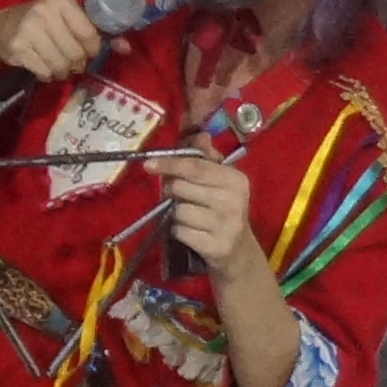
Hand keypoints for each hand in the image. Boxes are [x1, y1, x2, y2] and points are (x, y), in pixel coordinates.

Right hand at [0, 0, 104, 85]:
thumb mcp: (69, 19)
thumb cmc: (44, 22)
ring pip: (60, 64)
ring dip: (63, 71)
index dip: (92, 48)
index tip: (87, 50)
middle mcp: (43, 11)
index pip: (88, 34)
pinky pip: (44, 71)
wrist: (1, 27)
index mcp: (60, 0)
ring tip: (58, 66)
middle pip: (75, 53)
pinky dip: (47, 75)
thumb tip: (126, 48)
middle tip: (71, 61)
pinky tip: (43, 67)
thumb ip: (98, 31)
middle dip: (77, 63)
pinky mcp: (17, 47)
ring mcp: (28, 29)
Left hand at [156, 152, 268, 281]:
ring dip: (176, 214)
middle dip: (172, 191)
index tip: (148, 164)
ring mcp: (226, 225)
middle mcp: (233, 200)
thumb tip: (200, 135)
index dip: (169, 164)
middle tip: (180, 197)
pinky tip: (193, 232)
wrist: (238, 251)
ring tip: (192, 217)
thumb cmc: (222, 210)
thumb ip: (206, 160)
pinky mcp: (215, 246)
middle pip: (180, 188)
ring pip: (178, 211)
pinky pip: (179, 231)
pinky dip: (179, 231)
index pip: (195, 167)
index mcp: (235, 180)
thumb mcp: (221, 183)